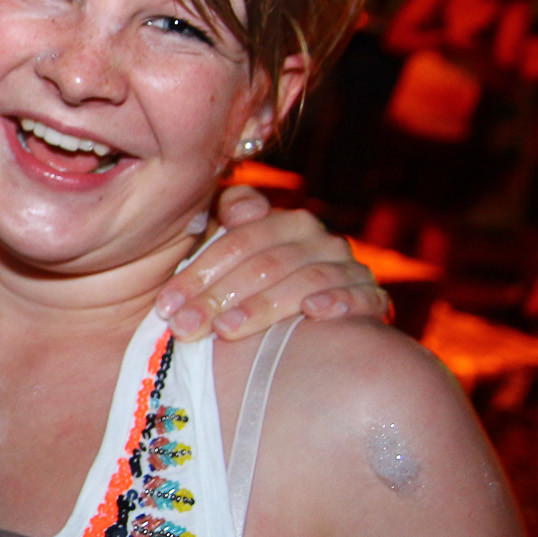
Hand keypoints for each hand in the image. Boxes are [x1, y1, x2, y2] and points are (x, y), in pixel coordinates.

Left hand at [155, 184, 386, 340]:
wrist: (292, 326)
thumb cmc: (246, 291)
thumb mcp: (225, 257)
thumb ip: (224, 223)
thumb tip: (237, 206)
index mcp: (282, 222)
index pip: (239, 241)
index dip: (200, 272)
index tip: (167, 304)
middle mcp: (318, 239)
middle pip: (266, 264)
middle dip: (220, 297)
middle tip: (186, 327)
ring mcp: (347, 267)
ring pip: (305, 281)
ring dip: (263, 306)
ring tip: (227, 330)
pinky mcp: (370, 297)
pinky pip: (361, 295)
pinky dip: (338, 300)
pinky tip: (313, 312)